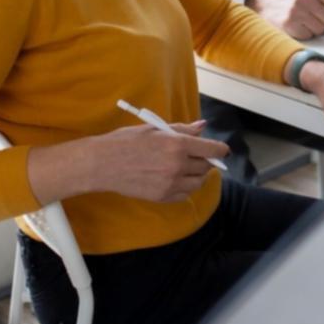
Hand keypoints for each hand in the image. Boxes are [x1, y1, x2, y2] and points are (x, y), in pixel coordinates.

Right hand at [86, 122, 229, 202]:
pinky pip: (185, 194)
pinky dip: (186, 187)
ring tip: (187, 167)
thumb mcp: (154, 128)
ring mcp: (171, 183)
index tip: (221, 150)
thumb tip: (202, 126)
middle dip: (206, 160)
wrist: (102, 164)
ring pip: (198, 182)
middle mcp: (178, 165)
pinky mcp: (163, 197)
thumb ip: (182, 129)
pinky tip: (177, 179)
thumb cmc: (126, 141)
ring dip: (198, 174)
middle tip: (198, 155)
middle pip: (206, 166)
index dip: (220, 149)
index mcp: (177, 144)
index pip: (212, 149)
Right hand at [248, 0, 323, 38]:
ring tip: (303, 24)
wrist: (261, 7)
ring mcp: (296, 10)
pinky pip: (309, 35)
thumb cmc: (285, 2)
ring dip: (314, 30)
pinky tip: (296, 28)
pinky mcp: (289, 23)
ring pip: (321, 29)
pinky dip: (304, 35)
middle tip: (314, 21)